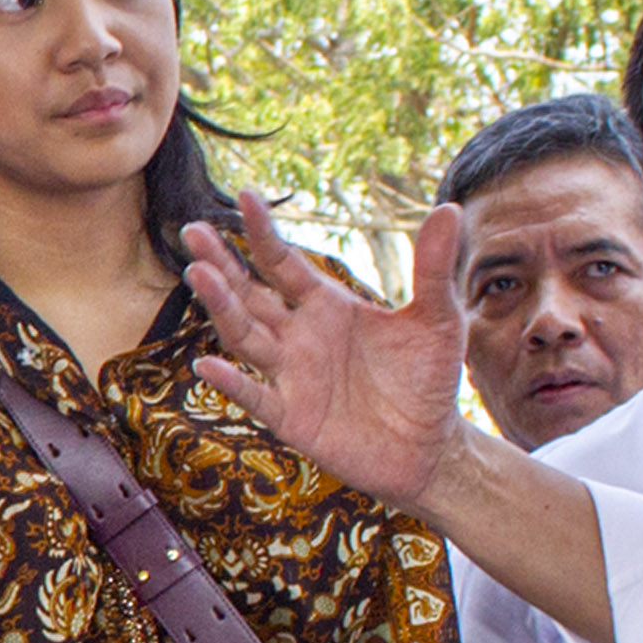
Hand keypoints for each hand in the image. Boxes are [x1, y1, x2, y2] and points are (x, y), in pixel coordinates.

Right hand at [184, 192, 469, 515]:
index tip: (245, 195)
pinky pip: (256, 396)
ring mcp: (292, 376)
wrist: (433, 447)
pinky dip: (232, 383)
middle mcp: (299, 336)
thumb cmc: (429, 379)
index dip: (263, 232)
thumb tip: (449, 208)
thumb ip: (433, 267)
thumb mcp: (438, 318)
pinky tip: (208, 365)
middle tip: (193, 231)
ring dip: (222, 307)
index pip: (284, 262)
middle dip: (221, 263)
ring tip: (198, 274)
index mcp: (327, 305)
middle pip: (250, 293)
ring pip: (245, 335)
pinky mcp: (293, 418)